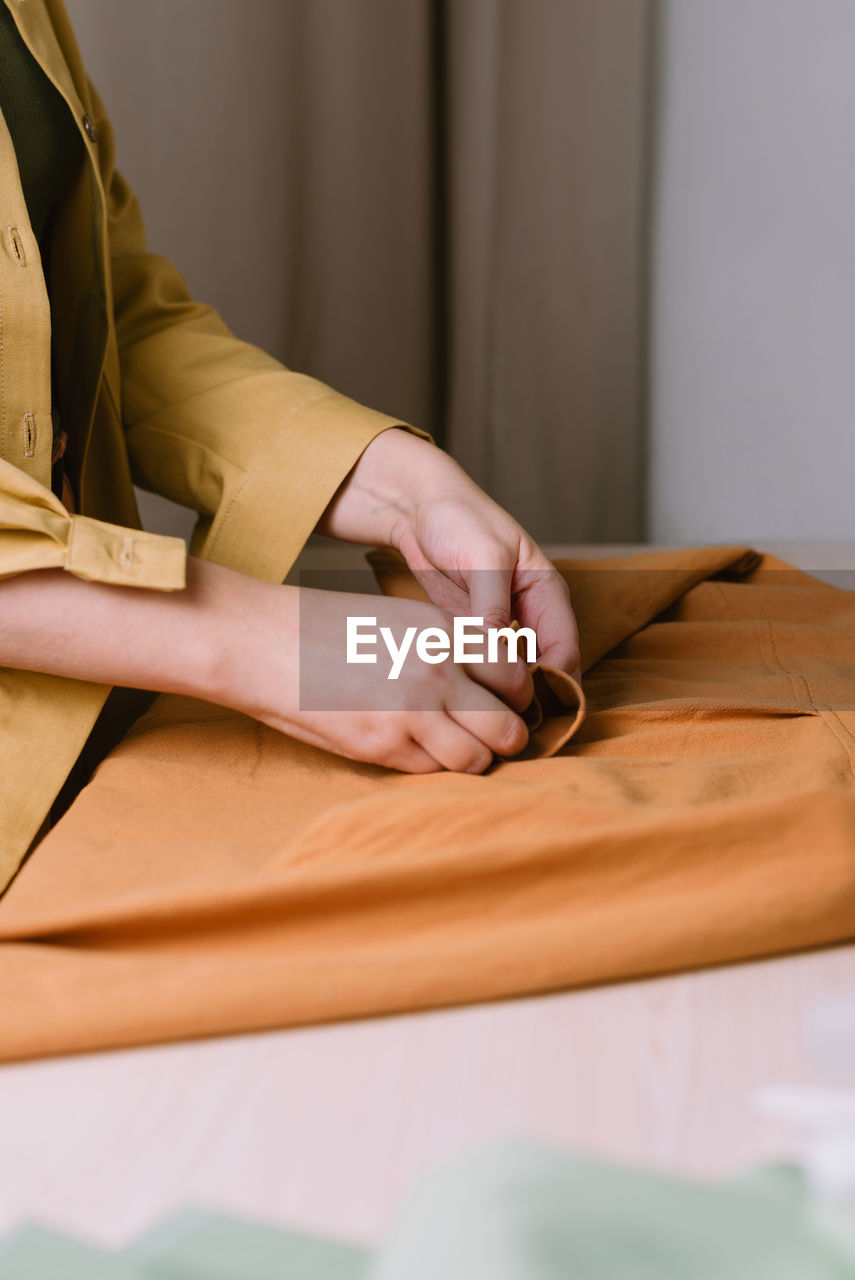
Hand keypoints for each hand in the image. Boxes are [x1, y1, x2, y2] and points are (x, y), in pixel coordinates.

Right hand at [229, 585, 528, 773]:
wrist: (262, 642)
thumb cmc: (325, 629)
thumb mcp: (398, 618)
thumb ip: (446, 647)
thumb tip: (487, 684)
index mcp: (443, 630)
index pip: (517, 673)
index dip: (516, 694)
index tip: (504, 702)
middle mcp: (438, 670)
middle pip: (511, 724)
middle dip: (506, 735)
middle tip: (490, 735)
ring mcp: (412, 711)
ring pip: (478, 758)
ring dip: (472, 758)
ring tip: (452, 746)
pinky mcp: (383, 745)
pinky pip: (432, 770)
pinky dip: (431, 766)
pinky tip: (411, 747)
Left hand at [317, 430, 581, 707]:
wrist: (420, 507)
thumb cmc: (459, 519)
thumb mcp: (483, 558)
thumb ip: (492, 606)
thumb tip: (499, 654)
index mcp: (548, 592)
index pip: (565, 651)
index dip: (555, 684)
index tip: (531, 712)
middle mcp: (532, 614)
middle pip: (546, 670)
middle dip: (532, 699)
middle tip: (507, 730)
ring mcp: (505, 626)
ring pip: (516, 674)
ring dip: (505, 698)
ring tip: (485, 723)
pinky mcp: (476, 633)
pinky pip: (486, 668)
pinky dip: (481, 686)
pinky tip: (465, 703)